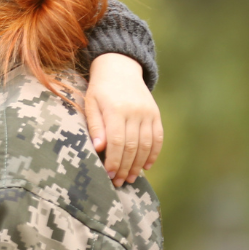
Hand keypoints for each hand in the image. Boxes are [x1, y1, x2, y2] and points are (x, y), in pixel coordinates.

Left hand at [86, 53, 162, 186]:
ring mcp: (148, 113)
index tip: (108, 174)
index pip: (117, 141)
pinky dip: (154, 154)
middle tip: (118, 182)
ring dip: (139, 164)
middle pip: (133, 146)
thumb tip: (99, 149)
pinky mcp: (155, 114)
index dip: (114, 160)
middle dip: (125, 167)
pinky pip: (158, 138)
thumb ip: (95, 125)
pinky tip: (146, 166)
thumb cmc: (100, 89)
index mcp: (116, 109)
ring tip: (130, 178)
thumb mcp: (90, 103)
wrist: (119, 68)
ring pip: (147, 145)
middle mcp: (135, 111)